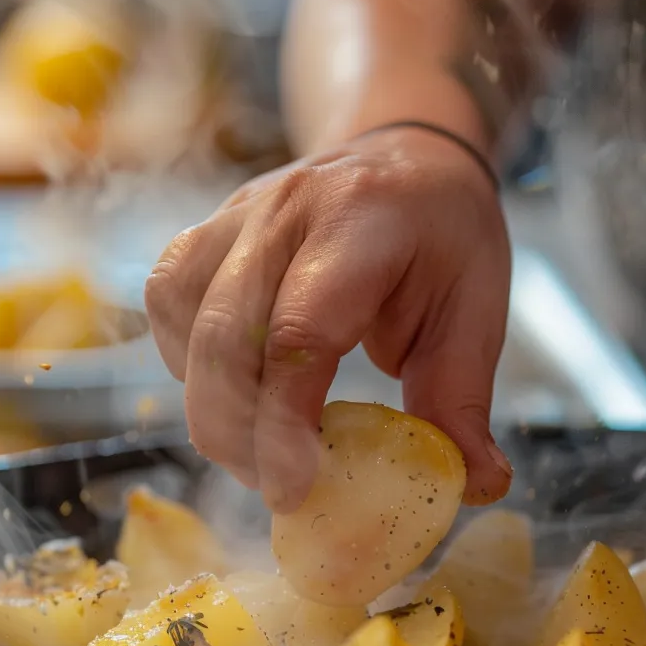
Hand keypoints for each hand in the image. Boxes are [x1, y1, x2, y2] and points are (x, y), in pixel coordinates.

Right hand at [144, 125, 513, 513]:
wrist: (407, 155)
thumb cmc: (445, 240)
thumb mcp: (475, 314)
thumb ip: (463, 402)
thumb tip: (479, 486)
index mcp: (365, 222)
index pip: (300, 331)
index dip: (285, 421)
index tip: (294, 490)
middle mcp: (288, 207)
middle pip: (227, 335)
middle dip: (238, 431)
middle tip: (275, 487)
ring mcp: (240, 213)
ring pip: (184, 317)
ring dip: (208, 402)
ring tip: (255, 448)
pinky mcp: (208, 228)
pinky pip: (167, 298)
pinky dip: (184, 358)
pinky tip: (226, 388)